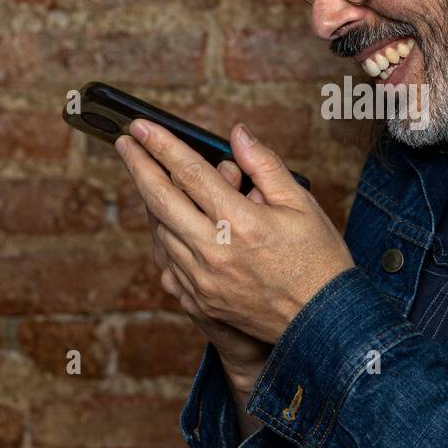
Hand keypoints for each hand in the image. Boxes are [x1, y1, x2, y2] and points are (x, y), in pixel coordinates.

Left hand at [115, 119, 354, 349]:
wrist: (323, 323)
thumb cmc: (319, 260)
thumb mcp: (301, 204)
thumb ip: (265, 165)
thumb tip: (237, 134)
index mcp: (241, 223)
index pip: (190, 172)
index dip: (161, 144)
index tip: (140, 125)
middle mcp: (214, 252)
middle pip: (161, 200)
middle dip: (138, 166)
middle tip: (124, 143)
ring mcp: (202, 281)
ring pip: (161, 231)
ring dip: (151, 201)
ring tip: (148, 176)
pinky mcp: (200, 302)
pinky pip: (169, 262)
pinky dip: (166, 236)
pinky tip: (169, 222)